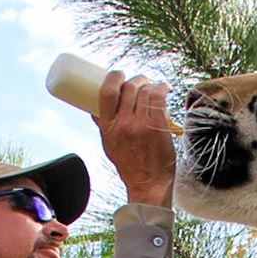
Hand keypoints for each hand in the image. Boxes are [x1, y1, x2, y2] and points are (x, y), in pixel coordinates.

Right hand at [97, 71, 175, 208]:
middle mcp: (123, 124)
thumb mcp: (108, 145)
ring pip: (145, 91)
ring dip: (150, 84)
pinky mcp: (158, 127)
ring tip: (153, 86)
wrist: (149, 183)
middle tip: (141, 81)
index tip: (118, 74)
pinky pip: (159, 98)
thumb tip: (93, 109)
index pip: (107, 93)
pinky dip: (162, 89)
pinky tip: (163, 88)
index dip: (114, 77)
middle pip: (129, 89)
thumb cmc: (129, 165)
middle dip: (136, 80)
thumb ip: (103, 126)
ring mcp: (142, 125)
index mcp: (108, 127)